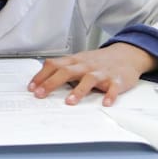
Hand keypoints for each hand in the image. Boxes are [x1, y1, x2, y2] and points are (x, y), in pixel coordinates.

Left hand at [28, 44, 156, 105]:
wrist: (126, 55)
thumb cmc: (98, 61)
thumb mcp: (79, 61)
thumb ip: (63, 68)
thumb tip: (43, 81)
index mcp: (75, 61)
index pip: (53, 65)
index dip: (41, 76)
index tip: (31, 88)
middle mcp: (86, 65)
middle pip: (66, 72)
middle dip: (51, 83)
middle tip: (40, 95)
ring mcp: (101, 72)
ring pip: (88, 79)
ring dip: (78, 91)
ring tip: (69, 102)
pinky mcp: (117, 80)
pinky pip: (113, 88)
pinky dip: (110, 95)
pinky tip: (105, 103)